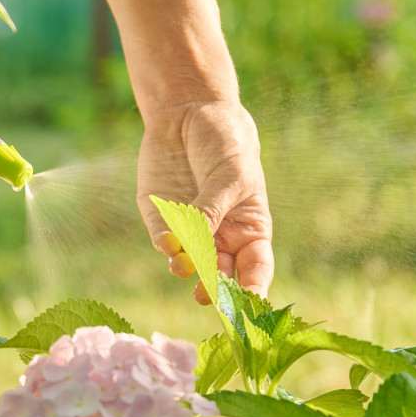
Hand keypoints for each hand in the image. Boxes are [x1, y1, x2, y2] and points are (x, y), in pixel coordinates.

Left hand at [136, 101, 273, 303]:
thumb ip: (214, 209)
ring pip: (187, 261)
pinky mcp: (160, 218)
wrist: (190, 113)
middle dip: (212, 287)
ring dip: (186, 267)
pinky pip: (162, 239)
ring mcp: (188, 229)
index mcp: (248, 229)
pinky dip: (165, 244)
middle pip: (218, 273)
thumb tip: (197, 244)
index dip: (253, 288)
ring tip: (183, 266)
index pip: (255, 268)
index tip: (248, 303)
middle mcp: (218, 236)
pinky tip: (168, 243)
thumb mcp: (231, 174)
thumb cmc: (226, 144)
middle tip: (206, 295)